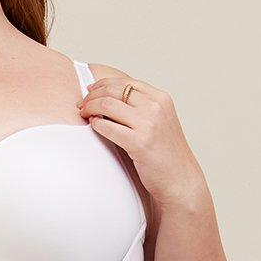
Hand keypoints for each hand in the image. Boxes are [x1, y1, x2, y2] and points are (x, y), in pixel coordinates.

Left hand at [79, 71, 205, 209]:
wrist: (179, 178)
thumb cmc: (165, 153)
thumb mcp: (159, 122)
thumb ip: (141, 108)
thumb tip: (109, 98)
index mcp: (161, 98)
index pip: (126, 82)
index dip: (103, 84)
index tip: (90, 91)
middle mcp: (156, 107)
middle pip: (114, 90)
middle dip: (93, 95)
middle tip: (81, 104)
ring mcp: (148, 124)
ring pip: (108, 105)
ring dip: (90, 107)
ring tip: (83, 114)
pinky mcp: (139, 142)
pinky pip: (108, 127)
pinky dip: (96, 124)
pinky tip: (92, 125)